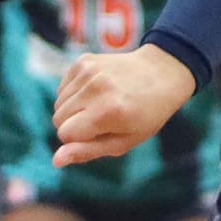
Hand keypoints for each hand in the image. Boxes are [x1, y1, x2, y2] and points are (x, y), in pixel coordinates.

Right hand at [52, 44, 196, 166]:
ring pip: (58, 103)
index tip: (101, 131)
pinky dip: (74, 92)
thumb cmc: (146, 113)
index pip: (65, 135)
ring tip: (102, 102)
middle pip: (58, 119)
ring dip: (74, 108)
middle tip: (103, 117)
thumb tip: (56, 160)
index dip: (80, 138)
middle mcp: (96, 88)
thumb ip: (88, 152)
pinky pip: (62, 87)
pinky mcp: (84, 60)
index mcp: (108, 111)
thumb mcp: (124, 141)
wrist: (164, 72)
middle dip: (74, 124)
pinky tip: (97, 90)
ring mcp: (90, 71)